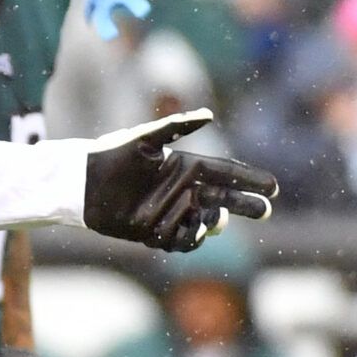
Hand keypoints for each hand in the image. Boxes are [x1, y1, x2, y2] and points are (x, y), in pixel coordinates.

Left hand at [83, 110, 276, 251]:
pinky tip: (187, 229)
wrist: (82, 185)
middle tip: (266, 210)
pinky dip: (189, 237)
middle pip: (226, 200)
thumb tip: (209, 114)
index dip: (250, 180)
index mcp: (185, 167)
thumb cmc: (111, 155)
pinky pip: (184, 241)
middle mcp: (183, 190)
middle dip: (247, 206)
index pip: (227, 173)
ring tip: (208, 216)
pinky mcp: (157, 233)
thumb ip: (175, 126)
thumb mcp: (143, 138)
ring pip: (207, 223)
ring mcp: (172, 212)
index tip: (274, 187)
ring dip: (212, 222)